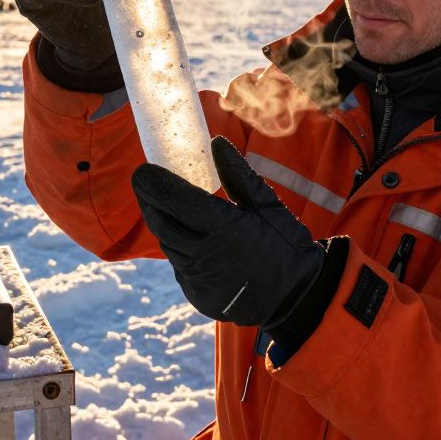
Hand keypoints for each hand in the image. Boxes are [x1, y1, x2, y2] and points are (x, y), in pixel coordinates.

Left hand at [131, 137, 323, 328]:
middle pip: (163, 223)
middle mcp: (206, 256)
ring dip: (163, 224)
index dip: (155, 184)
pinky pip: (180, 267)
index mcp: (225, 228)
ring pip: (169, 246)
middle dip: (149, 201)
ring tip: (165, 207)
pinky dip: (179, 250)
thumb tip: (216, 142)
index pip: (177, 200)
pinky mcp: (198, 296)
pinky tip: (190, 240)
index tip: (142, 170)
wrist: (297, 296)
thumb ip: (238, 174)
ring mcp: (200, 280)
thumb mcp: (267, 205)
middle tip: (143, 183)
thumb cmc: (285, 244)